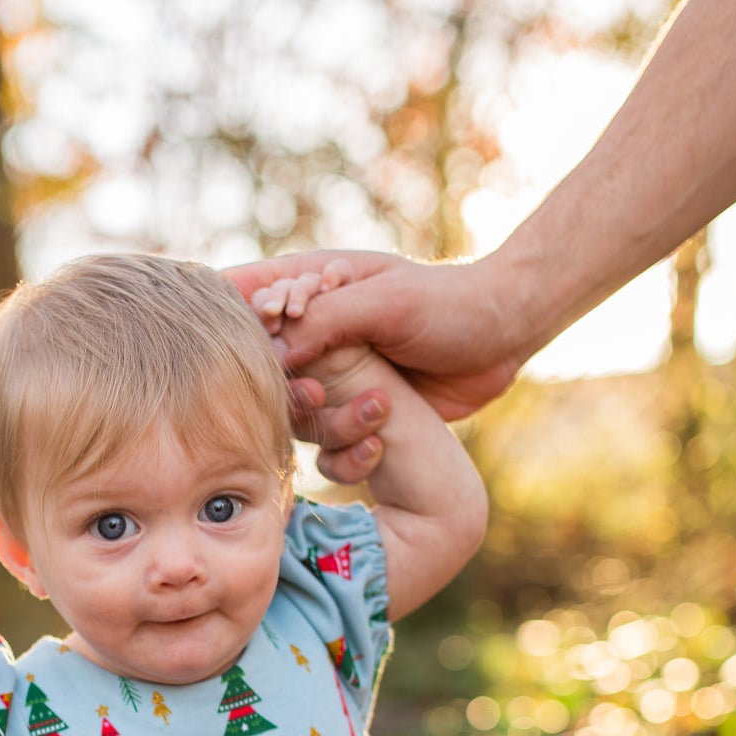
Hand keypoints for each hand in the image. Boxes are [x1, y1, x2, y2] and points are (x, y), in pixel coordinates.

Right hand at [225, 247, 527, 423]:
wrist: (502, 338)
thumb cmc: (449, 306)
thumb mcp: (388, 302)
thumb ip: (326, 321)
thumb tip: (273, 352)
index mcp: (311, 284)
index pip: (244, 293)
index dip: (233, 319)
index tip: (256, 341)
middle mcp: (311, 332)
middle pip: (255, 366)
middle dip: (283, 387)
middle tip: (317, 391)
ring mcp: (330, 376)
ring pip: (291, 413)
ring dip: (322, 422)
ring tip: (371, 408)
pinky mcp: (352, 414)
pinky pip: (326, 445)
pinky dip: (345, 452)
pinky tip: (379, 441)